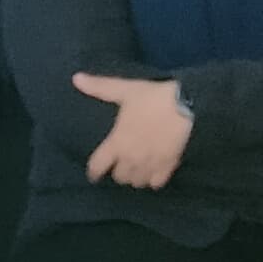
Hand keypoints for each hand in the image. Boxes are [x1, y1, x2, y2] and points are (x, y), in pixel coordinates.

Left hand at [73, 73, 192, 189]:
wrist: (187, 105)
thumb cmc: (153, 98)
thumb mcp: (125, 90)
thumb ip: (100, 87)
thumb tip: (75, 78)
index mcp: (117, 142)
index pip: (98, 166)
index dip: (94, 171)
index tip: (94, 174)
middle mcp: (131, 158)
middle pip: (119, 177)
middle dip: (118, 171)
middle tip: (121, 163)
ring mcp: (150, 164)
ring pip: (136, 182)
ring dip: (134, 176)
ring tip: (136, 168)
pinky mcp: (168, 166)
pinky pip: (156, 183)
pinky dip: (152, 180)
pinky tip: (153, 171)